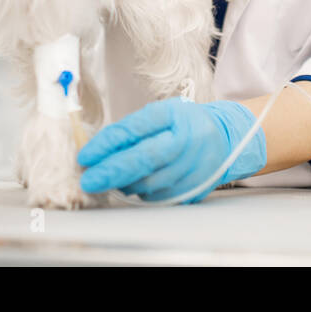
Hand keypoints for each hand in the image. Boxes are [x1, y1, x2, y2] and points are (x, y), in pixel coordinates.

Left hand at [76, 98, 266, 203]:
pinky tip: (132, 185)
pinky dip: (140, 193)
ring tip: (109, 179)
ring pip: (148, 183)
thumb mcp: (161, 114)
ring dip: (123, 184)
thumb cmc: (184, 124)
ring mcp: (192, 168)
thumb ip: (132, 129)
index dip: (106, 145)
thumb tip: (97, 150)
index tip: (85, 156)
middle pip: (142, 160)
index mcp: (174, 115)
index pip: (134, 130)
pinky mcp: (194, 189)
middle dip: (110, 172)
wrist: (226, 139)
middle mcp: (185, 141)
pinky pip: (158, 197)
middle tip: (88, 180)